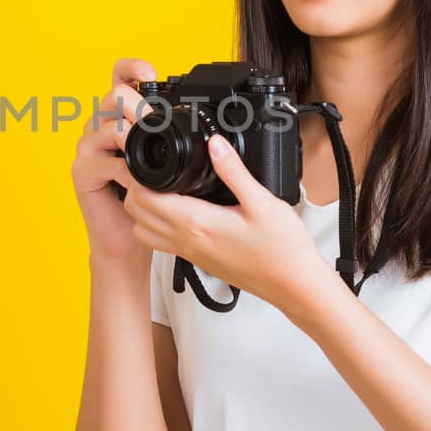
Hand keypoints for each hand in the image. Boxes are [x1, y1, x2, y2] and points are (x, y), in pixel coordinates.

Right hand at [70, 57, 157, 265]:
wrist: (128, 238)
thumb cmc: (147, 199)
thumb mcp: (162, 163)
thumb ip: (168, 139)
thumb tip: (203, 122)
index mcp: (118, 118)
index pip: (118, 80)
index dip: (131, 68)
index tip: (152, 72)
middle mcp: (98, 128)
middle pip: (111, 96)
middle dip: (138, 106)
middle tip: (156, 122)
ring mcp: (87, 149)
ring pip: (109, 127)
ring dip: (134, 137)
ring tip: (152, 153)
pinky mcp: (81, 172)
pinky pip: (105, 163)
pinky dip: (126, 171)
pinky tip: (139, 182)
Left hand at [121, 133, 338, 316]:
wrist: (294, 286)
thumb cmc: (282, 249)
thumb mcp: (262, 201)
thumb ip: (233, 171)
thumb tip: (214, 143)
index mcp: (196, 223)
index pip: (144, 199)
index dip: (139, 176)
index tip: (149, 160)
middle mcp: (186, 241)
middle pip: (136, 214)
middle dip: (136, 189)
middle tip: (153, 170)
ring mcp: (190, 254)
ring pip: (144, 232)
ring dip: (143, 211)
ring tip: (162, 189)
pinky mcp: (198, 261)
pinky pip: (162, 243)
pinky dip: (156, 226)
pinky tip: (179, 211)